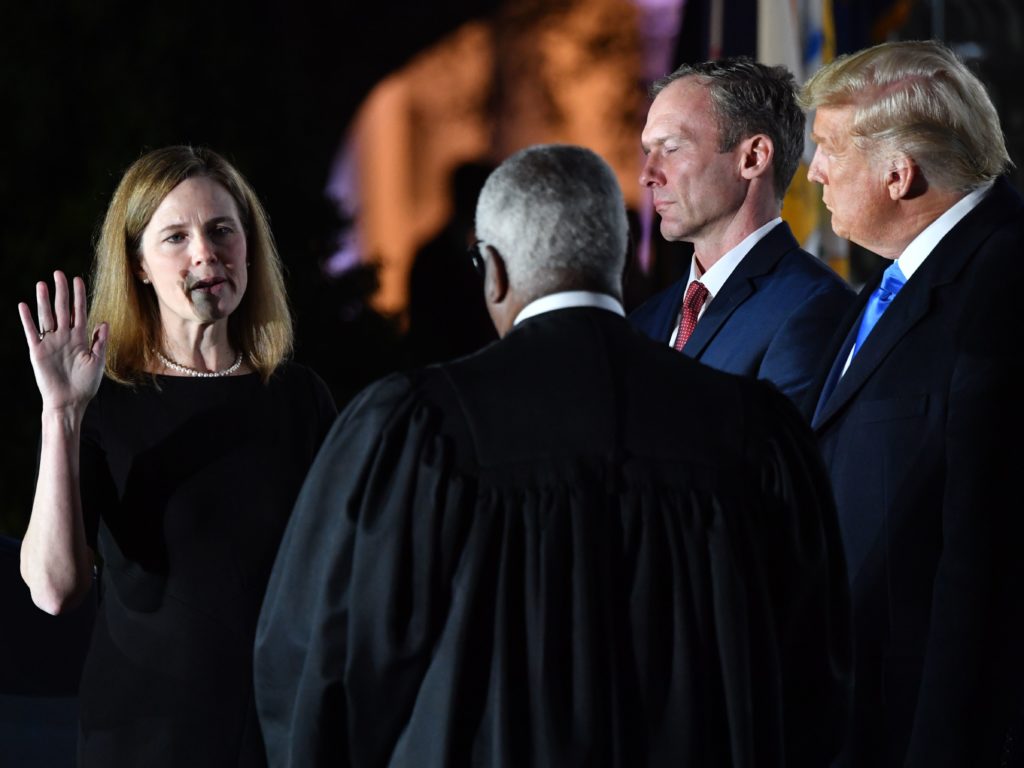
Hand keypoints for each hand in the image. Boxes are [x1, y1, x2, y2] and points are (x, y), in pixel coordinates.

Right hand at [18, 271, 107, 414]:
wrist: (70, 401)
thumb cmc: (86, 384)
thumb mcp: (98, 361)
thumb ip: (100, 341)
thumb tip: (104, 322)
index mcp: (80, 338)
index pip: (79, 312)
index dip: (79, 296)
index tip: (78, 279)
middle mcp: (65, 337)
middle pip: (62, 309)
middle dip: (62, 292)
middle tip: (59, 273)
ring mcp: (51, 343)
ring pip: (47, 317)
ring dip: (44, 301)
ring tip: (42, 284)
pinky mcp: (38, 351)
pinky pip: (32, 332)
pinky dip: (27, 319)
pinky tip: (24, 305)